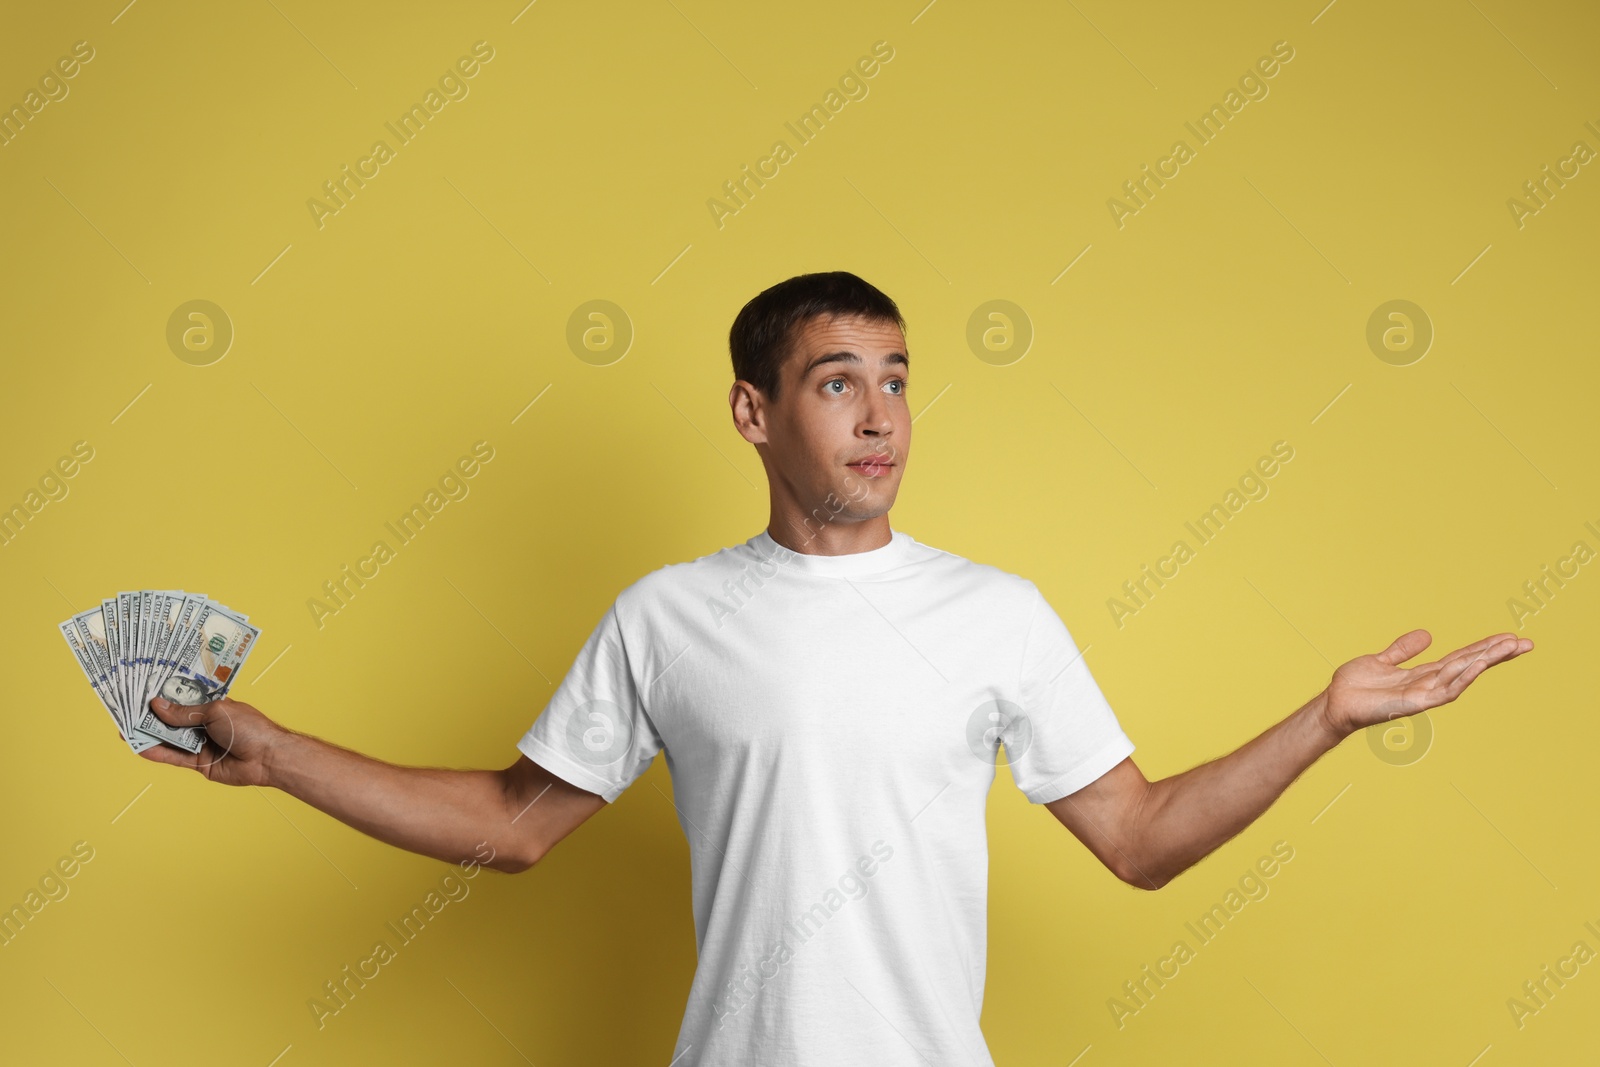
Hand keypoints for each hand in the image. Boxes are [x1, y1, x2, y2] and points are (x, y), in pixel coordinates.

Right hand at [138, 695, 285, 786]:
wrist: (267, 757)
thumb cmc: (249, 727)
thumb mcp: (215, 712)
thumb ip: (185, 713)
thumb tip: (157, 706)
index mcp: (212, 706)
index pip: (184, 699)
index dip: (165, 696)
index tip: (143, 691)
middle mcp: (205, 724)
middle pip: (173, 720)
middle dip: (151, 716)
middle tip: (127, 711)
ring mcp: (201, 743)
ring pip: (170, 738)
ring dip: (149, 735)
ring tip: (125, 729)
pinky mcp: (199, 763)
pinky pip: (174, 757)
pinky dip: (157, 752)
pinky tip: (140, 747)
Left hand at [1321, 628, 1532, 738]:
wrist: (1334, 703)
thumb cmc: (1355, 685)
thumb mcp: (1382, 659)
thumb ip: (1404, 649)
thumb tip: (1428, 635)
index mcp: (1423, 674)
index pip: (1461, 658)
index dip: (1484, 648)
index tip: (1509, 637)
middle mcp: (1429, 684)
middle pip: (1469, 665)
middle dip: (1496, 655)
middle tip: (1525, 642)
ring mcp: (1424, 694)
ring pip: (1463, 674)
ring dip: (1485, 661)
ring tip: (1509, 647)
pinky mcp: (1415, 703)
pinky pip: (1445, 689)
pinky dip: (1462, 676)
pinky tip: (1478, 664)